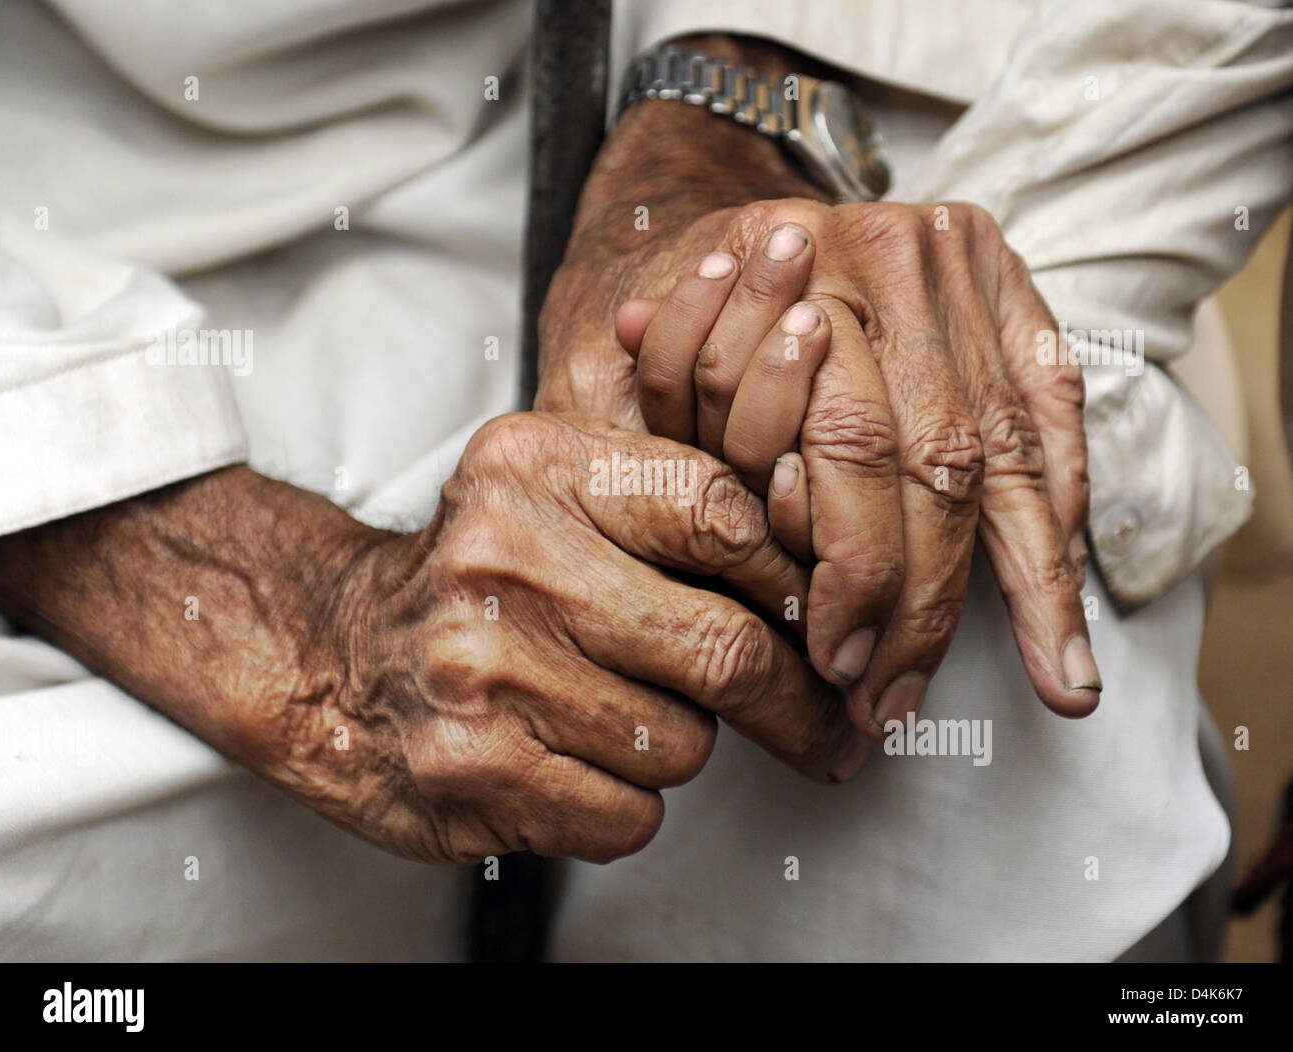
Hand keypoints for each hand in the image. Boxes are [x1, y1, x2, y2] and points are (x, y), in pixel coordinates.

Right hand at [0, 420, 862, 866]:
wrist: (334, 654)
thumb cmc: (474, 576)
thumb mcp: (554, 490)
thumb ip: (671, 503)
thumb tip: (817, 569)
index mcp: (537, 469)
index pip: (722, 516)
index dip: (790, 581)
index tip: (816, 618)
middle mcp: (507, 562)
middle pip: (726, 648)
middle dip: (791, 699)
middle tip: (820, 715)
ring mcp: (486, 673)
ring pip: (685, 743)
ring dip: (676, 743)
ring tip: (608, 711)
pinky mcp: (476, 773)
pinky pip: (632, 815)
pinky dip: (625, 803)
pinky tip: (571, 761)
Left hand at [540, 96, 1097, 737]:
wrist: (734, 208)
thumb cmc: (679, 301)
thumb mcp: (634, 344)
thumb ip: (653, 413)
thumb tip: (720, 514)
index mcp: (790, 267)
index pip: (846, 439)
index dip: (852, 565)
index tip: (837, 661)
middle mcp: (889, 259)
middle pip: (936, 455)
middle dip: (928, 598)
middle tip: (902, 696)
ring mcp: (959, 266)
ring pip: (1008, 444)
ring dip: (1035, 580)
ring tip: (1061, 684)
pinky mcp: (1007, 281)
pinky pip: (1054, 405)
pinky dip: (1064, 505)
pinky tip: (1073, 589)